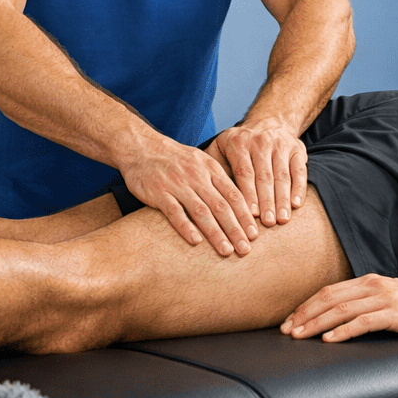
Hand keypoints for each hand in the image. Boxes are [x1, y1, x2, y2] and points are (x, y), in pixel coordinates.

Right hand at [121, 135, 257, 256]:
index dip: (245, 216)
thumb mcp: (201, 162)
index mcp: (211, 169)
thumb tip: (241, 203)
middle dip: (236, 229)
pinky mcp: (158, 192)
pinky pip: (174, 212)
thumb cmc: (175, 159)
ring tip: (226, 250)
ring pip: (201, 211)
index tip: (255, 235)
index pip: (234, 195)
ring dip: (215, 233)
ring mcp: (178, 184)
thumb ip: (218, 180)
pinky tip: (195, 242)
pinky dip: (185, 227)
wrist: (141, 146)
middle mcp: (197, 176)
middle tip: (246, 249)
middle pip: (221, 206)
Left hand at [211, 120, 306, 226]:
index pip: (244, 173)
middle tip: (268, 223)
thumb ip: (214, 170)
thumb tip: (207, 196)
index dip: (249, 195)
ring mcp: (280, 144)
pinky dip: (299, 188)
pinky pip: (299, 171)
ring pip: (282, 175)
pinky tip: (296, 205)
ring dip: (282, 199)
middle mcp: (260, 141)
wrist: (267, 122)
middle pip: (264, 176)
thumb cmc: (238, 145)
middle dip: (267, 201)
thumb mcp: (220, 148)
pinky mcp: (297, 149)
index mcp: (238, 143)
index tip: (251, 215)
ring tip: (282, 219)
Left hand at [281, 274, 397, 342]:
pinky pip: (364, 322)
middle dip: (304, 315)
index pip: (329, 291)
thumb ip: (367, 302)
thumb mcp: (389, 298)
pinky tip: (330, 340)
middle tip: (286, 331)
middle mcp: (374, 286)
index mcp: (369, 281)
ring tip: (300, 335)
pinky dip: (343, 331)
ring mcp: (385, 298)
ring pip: (342, 309)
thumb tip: (340, 317)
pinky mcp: (396, 314)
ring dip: (317, 323)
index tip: (290, 321)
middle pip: (329, 298)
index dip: (306, 306)